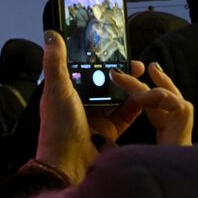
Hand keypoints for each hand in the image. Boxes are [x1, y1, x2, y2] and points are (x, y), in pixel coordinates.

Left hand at [37, 31, 192, 183]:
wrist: (69, 164)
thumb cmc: (59, 126)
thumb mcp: (57, 89)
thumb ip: (56, 62)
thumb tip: (51, 33)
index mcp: (65, 92)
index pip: (84, 70)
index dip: (99, 60)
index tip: (115, 49)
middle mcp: (80, 104)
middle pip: (103, 83)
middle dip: (120, 72)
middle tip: (137, 62)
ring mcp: (95, 118)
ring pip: (117, 97)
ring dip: (130, 86)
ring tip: (143, 74)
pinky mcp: (109, 131)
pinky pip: (126, 115)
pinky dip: (136, 105)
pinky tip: (146, 94)